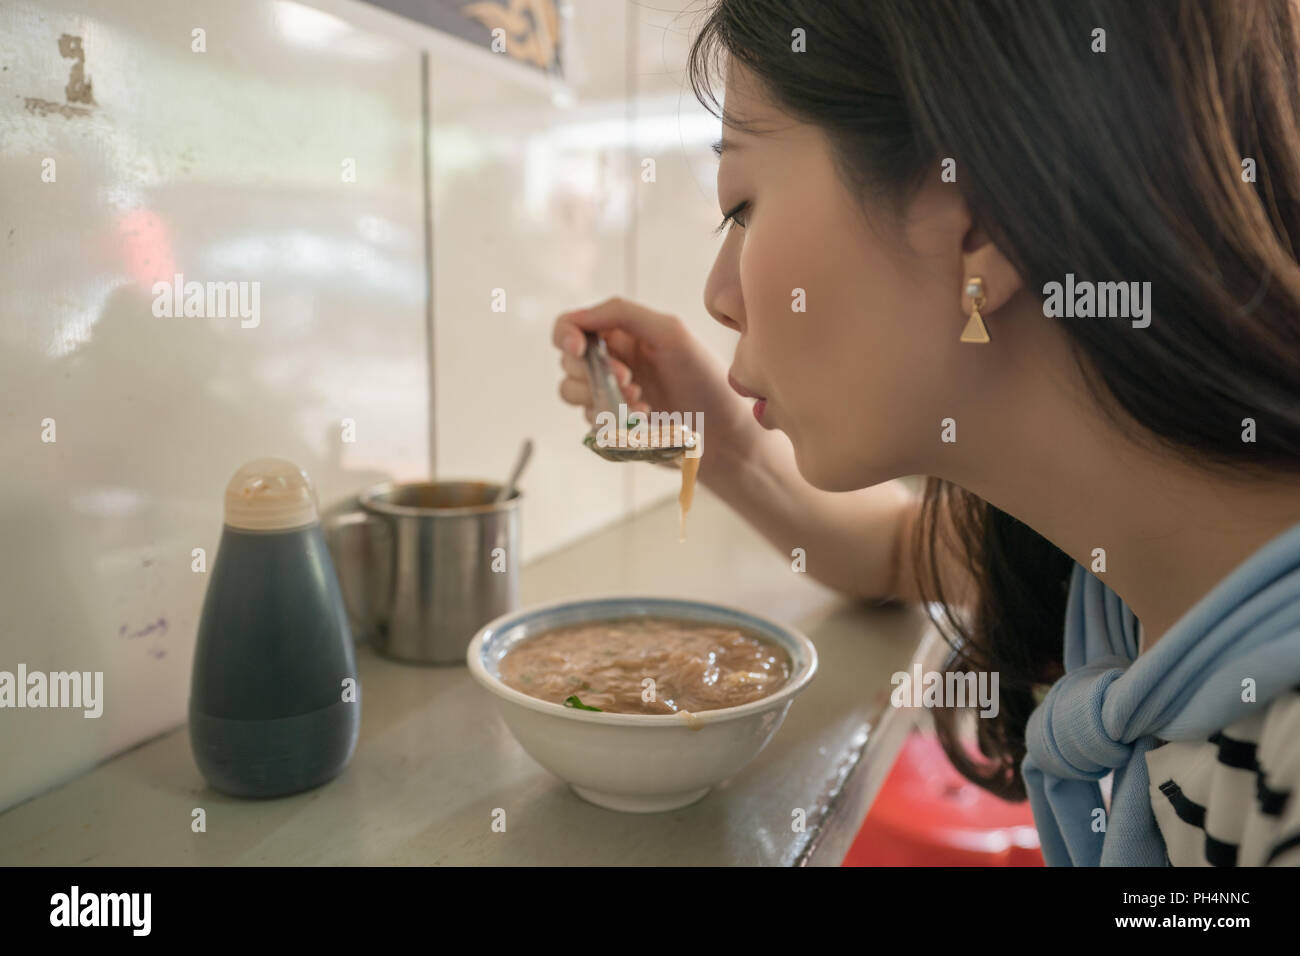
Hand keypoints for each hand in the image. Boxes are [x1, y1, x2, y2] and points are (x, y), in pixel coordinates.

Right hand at [552, 296, 759, 482]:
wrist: (726, 436)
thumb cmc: (707, 380)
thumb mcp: (671, 333)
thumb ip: (622, 314)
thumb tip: (577, 318)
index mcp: (624, 334)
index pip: (573, 325)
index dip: (566, 334)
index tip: (578, 348)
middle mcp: (614, 361)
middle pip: (568, 360)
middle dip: (590, 370)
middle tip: (629, 380)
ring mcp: (612, 395)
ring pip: (571, 391)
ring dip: (599, 396)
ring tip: (639, 401)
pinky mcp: (613, 425)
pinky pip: (589, 420)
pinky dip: (611, 418)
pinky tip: (644, 419)